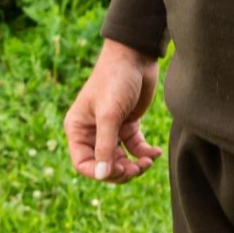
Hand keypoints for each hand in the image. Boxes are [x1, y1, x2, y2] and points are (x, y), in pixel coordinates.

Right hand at [63, 41, 163, 182]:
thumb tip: (103, 176)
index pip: (83, 163)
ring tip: (148, 161)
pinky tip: (155, 152)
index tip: (120, 170)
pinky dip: (145, 154)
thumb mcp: (109, 115)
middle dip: (121, 171)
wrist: (136, 57)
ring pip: (121, 160)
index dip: (100, 172)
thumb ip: (105, 147)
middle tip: (138, 168)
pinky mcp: (128, 125)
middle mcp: (91, 132)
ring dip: (135, 166)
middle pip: (104, 165)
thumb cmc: (116, 80)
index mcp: (78, 129)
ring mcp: (111, 130)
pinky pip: (135, 149)